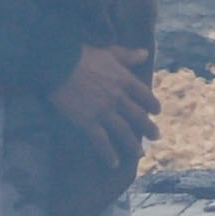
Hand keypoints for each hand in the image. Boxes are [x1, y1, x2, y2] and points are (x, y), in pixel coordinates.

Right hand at [49, 44, 157, 166]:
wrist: (58, 64)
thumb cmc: (81, 54)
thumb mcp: (109, 52)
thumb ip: (127, 56)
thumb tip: (145, 53)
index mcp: (124, 80)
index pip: (145, 96)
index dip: (152, 105)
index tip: (156, 112)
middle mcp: (118, 98)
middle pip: (138, 117)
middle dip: (148, 128)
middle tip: (155, 136)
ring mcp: (103, 111)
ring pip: (124, 131)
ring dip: (132, 144)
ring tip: (138, 153)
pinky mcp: (88, 122)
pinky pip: (101, 141)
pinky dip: (109, 154)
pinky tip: (113, 163)